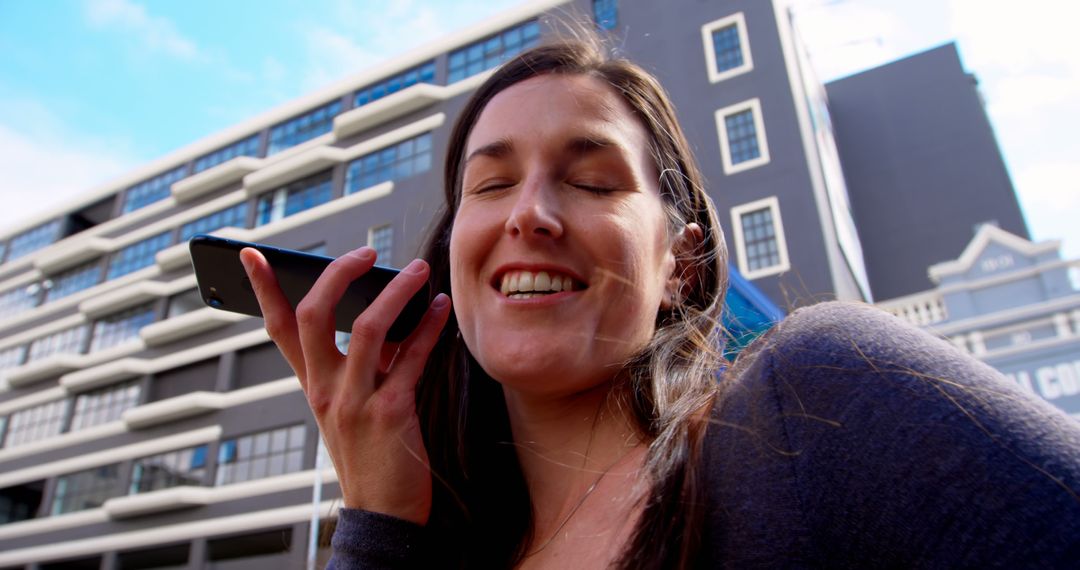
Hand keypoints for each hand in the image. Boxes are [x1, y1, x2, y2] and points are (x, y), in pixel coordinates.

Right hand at [240, 246, 450, 524]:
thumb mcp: (353, 407)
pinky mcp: (390, 413)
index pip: (278, 329)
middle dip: (337, 274)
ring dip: (396, 291)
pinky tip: (441, 307)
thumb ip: (364, 363)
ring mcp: (355, 402)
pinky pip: (411, 357)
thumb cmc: (373, 456)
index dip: (263, 288)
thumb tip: (388, 310)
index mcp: (312, 386)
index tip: (252, 253)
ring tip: (418, 270)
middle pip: (312, 316)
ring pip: (365, 328)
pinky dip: (429, 326)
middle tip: (367, 252)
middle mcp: (325, 391)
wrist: (385, 516)